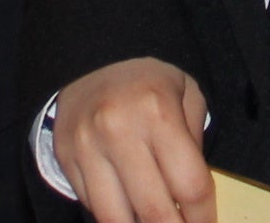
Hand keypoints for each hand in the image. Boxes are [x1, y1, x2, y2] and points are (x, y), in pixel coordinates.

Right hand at [53, 58, 213, 222]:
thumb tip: (196, 200)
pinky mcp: (66, 159)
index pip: (190, 185)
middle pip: (154, 211)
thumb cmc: (148, 84)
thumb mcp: (186, 96)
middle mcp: (118, 130)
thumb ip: (196, 144)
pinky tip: (130, 212)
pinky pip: (93, 207)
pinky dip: (115, 217)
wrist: (91, 62)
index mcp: (157, 111)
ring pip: (116, 219)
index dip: (203, 216)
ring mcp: (87, 147)